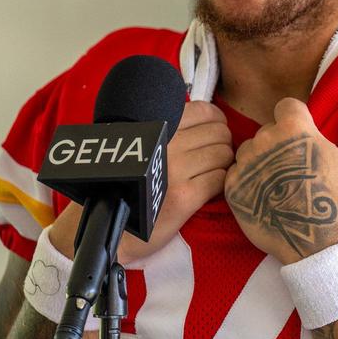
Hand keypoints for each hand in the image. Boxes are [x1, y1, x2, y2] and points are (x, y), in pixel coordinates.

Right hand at [49, 101, 233, 262]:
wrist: (113, 226)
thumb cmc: (130, 184)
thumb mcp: (144, 144)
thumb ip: (171, 128)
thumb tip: (211, 116)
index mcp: (157, 127)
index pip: (205, 111)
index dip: (217, 122)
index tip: (213, 133)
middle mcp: (167, 145)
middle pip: (220, 133)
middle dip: (222, 144)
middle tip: (212, 157)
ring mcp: (176, 170)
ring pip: (224, 155)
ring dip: (222, 164)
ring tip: (209, 173)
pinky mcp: (185, 196)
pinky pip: (220, 179)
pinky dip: (219, 183)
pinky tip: (206, 189)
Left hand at [224, 90, 337, 264]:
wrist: (315, 245)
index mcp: (294, 127)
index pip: (287, 106)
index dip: (298, 122)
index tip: (306, 142)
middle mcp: (265, 139)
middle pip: (269, 129)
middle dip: (281, 142)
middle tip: (298, 168)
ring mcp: (246, 164)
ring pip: (250, 150)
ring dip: (262, 160)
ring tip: (282, 184)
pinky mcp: (232, 187)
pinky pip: (238, 172)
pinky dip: (249, 180)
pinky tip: (267, 195)